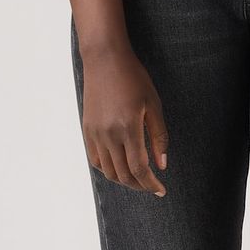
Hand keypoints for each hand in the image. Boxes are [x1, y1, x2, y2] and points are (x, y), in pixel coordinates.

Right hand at [81, 45, 168, 195]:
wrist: (105, 59)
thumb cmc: (134, 77)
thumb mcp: (153, 103)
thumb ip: (158, 136)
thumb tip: (162, 165)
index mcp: (128, 127)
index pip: (139, 168)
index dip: (150, 183)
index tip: (161, 190)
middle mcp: (109, 134)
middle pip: (123, 174)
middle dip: (139, 185)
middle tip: (152, 186)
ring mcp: (95, 133)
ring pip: (108, 171)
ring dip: (124, 180)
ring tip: (138, 178)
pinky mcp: (87, 130)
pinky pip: (96, 160)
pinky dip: (108, 169)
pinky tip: (119, 166)